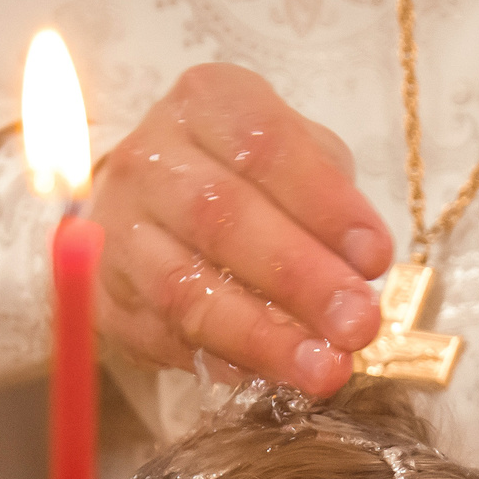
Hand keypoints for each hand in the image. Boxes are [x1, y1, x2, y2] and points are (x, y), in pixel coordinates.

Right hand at [92, 63, 393, 396]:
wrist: (150, 205)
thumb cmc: (242, 177)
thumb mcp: (294, 160)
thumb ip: (328, 202)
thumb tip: (360, 269)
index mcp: (205, 103)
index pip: (265, 147)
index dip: (325, 206)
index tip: (376, 259)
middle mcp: (149, 158)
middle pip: (221, 218)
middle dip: (300, 279)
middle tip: (357, 325)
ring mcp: (115, 228)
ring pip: (185, 289)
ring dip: (263, 337)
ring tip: (324, 369)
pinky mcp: (102, 295)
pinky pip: (163, 335)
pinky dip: (224, 360)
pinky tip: (272, 375)